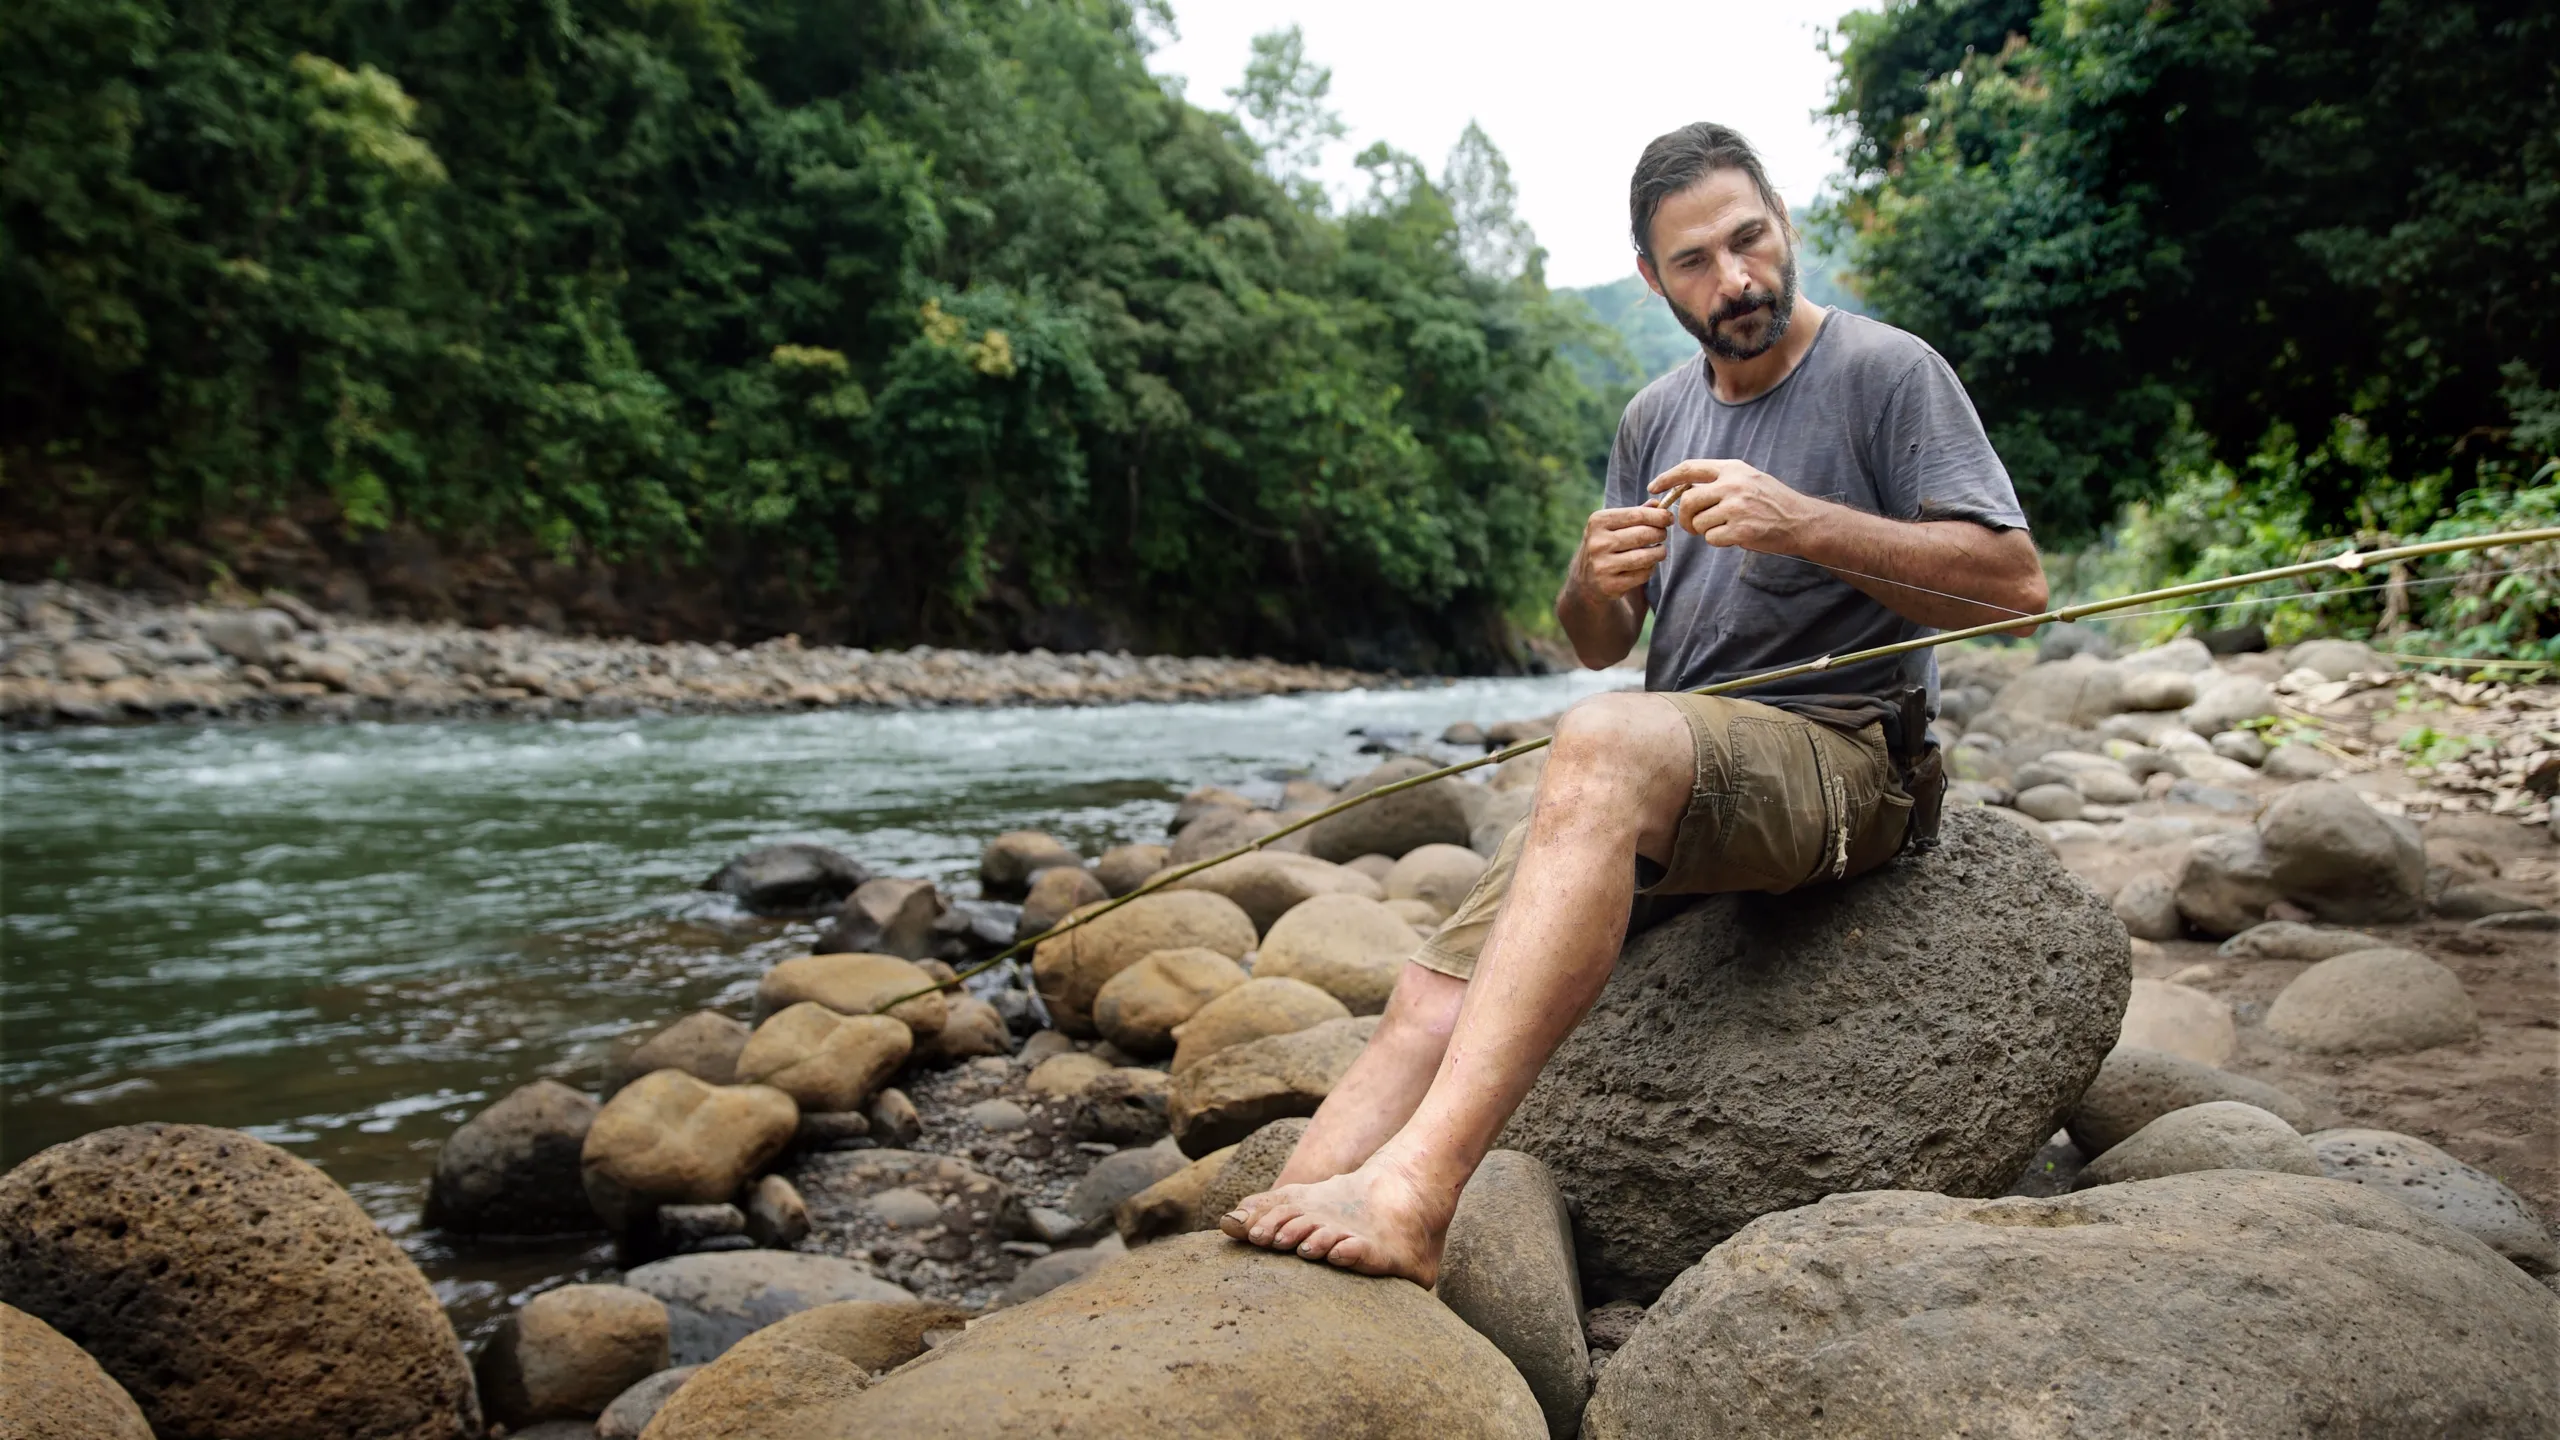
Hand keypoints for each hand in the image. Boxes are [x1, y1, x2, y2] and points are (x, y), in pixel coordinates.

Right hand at [1567, 501, 1673, 602]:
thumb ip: (1634, 513)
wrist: (1585, 581)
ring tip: (1659, 550)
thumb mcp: (1612, 525)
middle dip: (1660, 533)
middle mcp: (1598, 543)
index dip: (1658, 516)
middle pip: (1643, 535)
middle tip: (1662, 534)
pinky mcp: (1610, 585)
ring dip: (1659, 552)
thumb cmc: (1605, 545)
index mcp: (1597, 522)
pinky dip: (1650, 569)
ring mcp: (1603, 565)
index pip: (1636, 515)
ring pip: (1645, 557)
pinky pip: (1642, 574)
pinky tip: (1646, 565)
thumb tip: (1657, 504)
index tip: (1669, 518)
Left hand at [1649, 459, 1814, 552]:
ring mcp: (1737, 507)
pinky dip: (1716, 541)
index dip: (1667, 478)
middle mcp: (1733, 485)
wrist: (1801, 521)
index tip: (1653, 487)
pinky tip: (1732, 537)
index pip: (1689, 468)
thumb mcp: (1747, 479)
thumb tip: (1683, 490)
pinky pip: (1711, 538)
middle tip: (1691, 525)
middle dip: (1684, 516)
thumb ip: (1719, 481)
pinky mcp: (1741, 529)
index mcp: (1732, 468)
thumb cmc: (1771, 502)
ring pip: (1698, 521)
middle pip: (1688, 500)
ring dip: (1702, 531)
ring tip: (1719, 530)